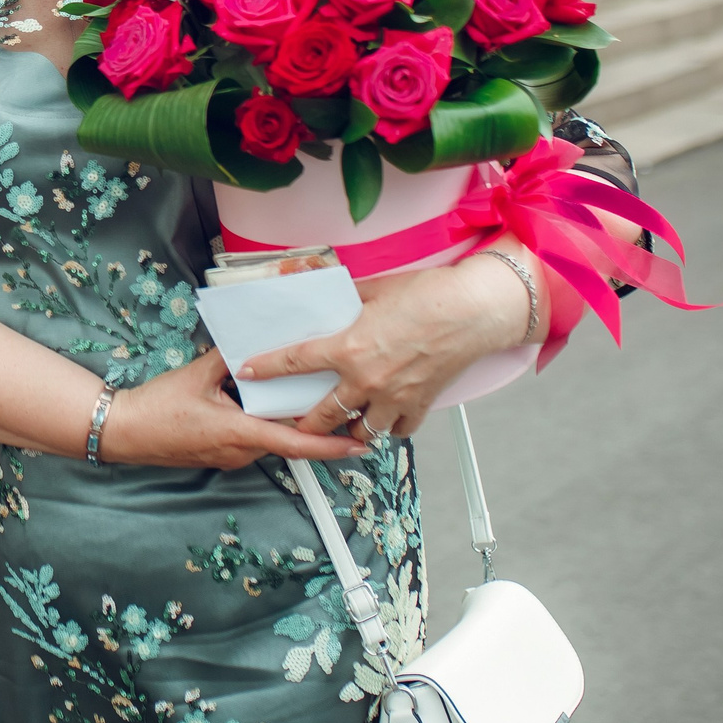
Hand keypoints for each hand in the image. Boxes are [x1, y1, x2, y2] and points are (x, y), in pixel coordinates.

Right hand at [100, 347, 364, 468]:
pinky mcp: (221, 455)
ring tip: (307, 402)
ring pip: (272, 441)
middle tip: (341, 408)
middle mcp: (240, 451)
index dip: (331, 446)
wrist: (124, 432)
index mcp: (239, 433)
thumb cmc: (157, 407)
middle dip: (316, 428)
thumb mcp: (197, 374)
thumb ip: (229, 356)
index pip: (296, 443)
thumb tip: (252, 339)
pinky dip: (267, 426)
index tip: (360, 445)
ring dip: (289, 426)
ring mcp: (230, 457)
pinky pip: (254, 441)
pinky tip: (264, 407)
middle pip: (289, 441)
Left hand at [237, 253, 532, 441]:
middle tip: (296, 420)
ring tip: (341, 425)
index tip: (249, 372)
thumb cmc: (428, 294)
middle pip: (322, 415)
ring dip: (347, 430)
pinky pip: (397, 430)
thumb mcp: (374, 290)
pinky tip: (383, 418)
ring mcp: (394, 397)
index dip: (266, 368)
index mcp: (349, 347)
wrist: (473, 310)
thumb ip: (345, 302)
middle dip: (304, 422)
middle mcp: (366, 379)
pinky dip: (388, 427)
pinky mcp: (420, 405)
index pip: (295, 362)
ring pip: (359, 431)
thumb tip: (327, 302)